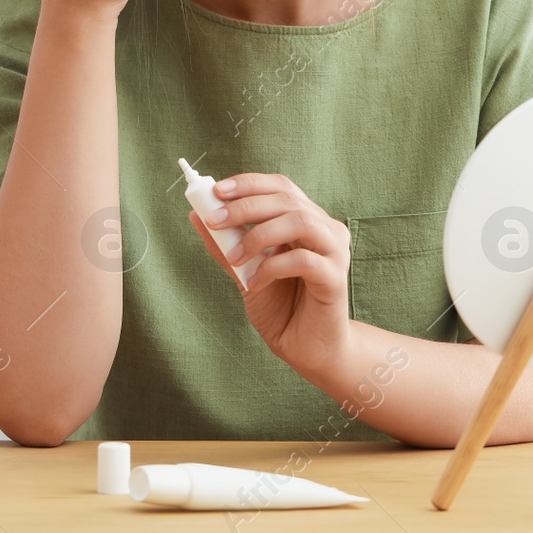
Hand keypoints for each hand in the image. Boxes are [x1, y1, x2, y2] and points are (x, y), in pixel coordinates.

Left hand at [187, 173, 353, 379]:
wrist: (305, 349)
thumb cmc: (281, 307)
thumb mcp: (245, 271)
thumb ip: (226, 244)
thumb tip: (197, 214)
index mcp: (308, 220)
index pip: (281, 187)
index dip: (250, 184)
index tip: (217, 190)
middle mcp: (326, 230)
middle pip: (287, 200)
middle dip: (245, 207)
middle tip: (214, 221)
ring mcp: (335, 252)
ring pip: (299, 221)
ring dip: (258, 235)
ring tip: (235, 257)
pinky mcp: (336, 278)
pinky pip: (303, 260)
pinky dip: (271, 267)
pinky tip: (255, 283)